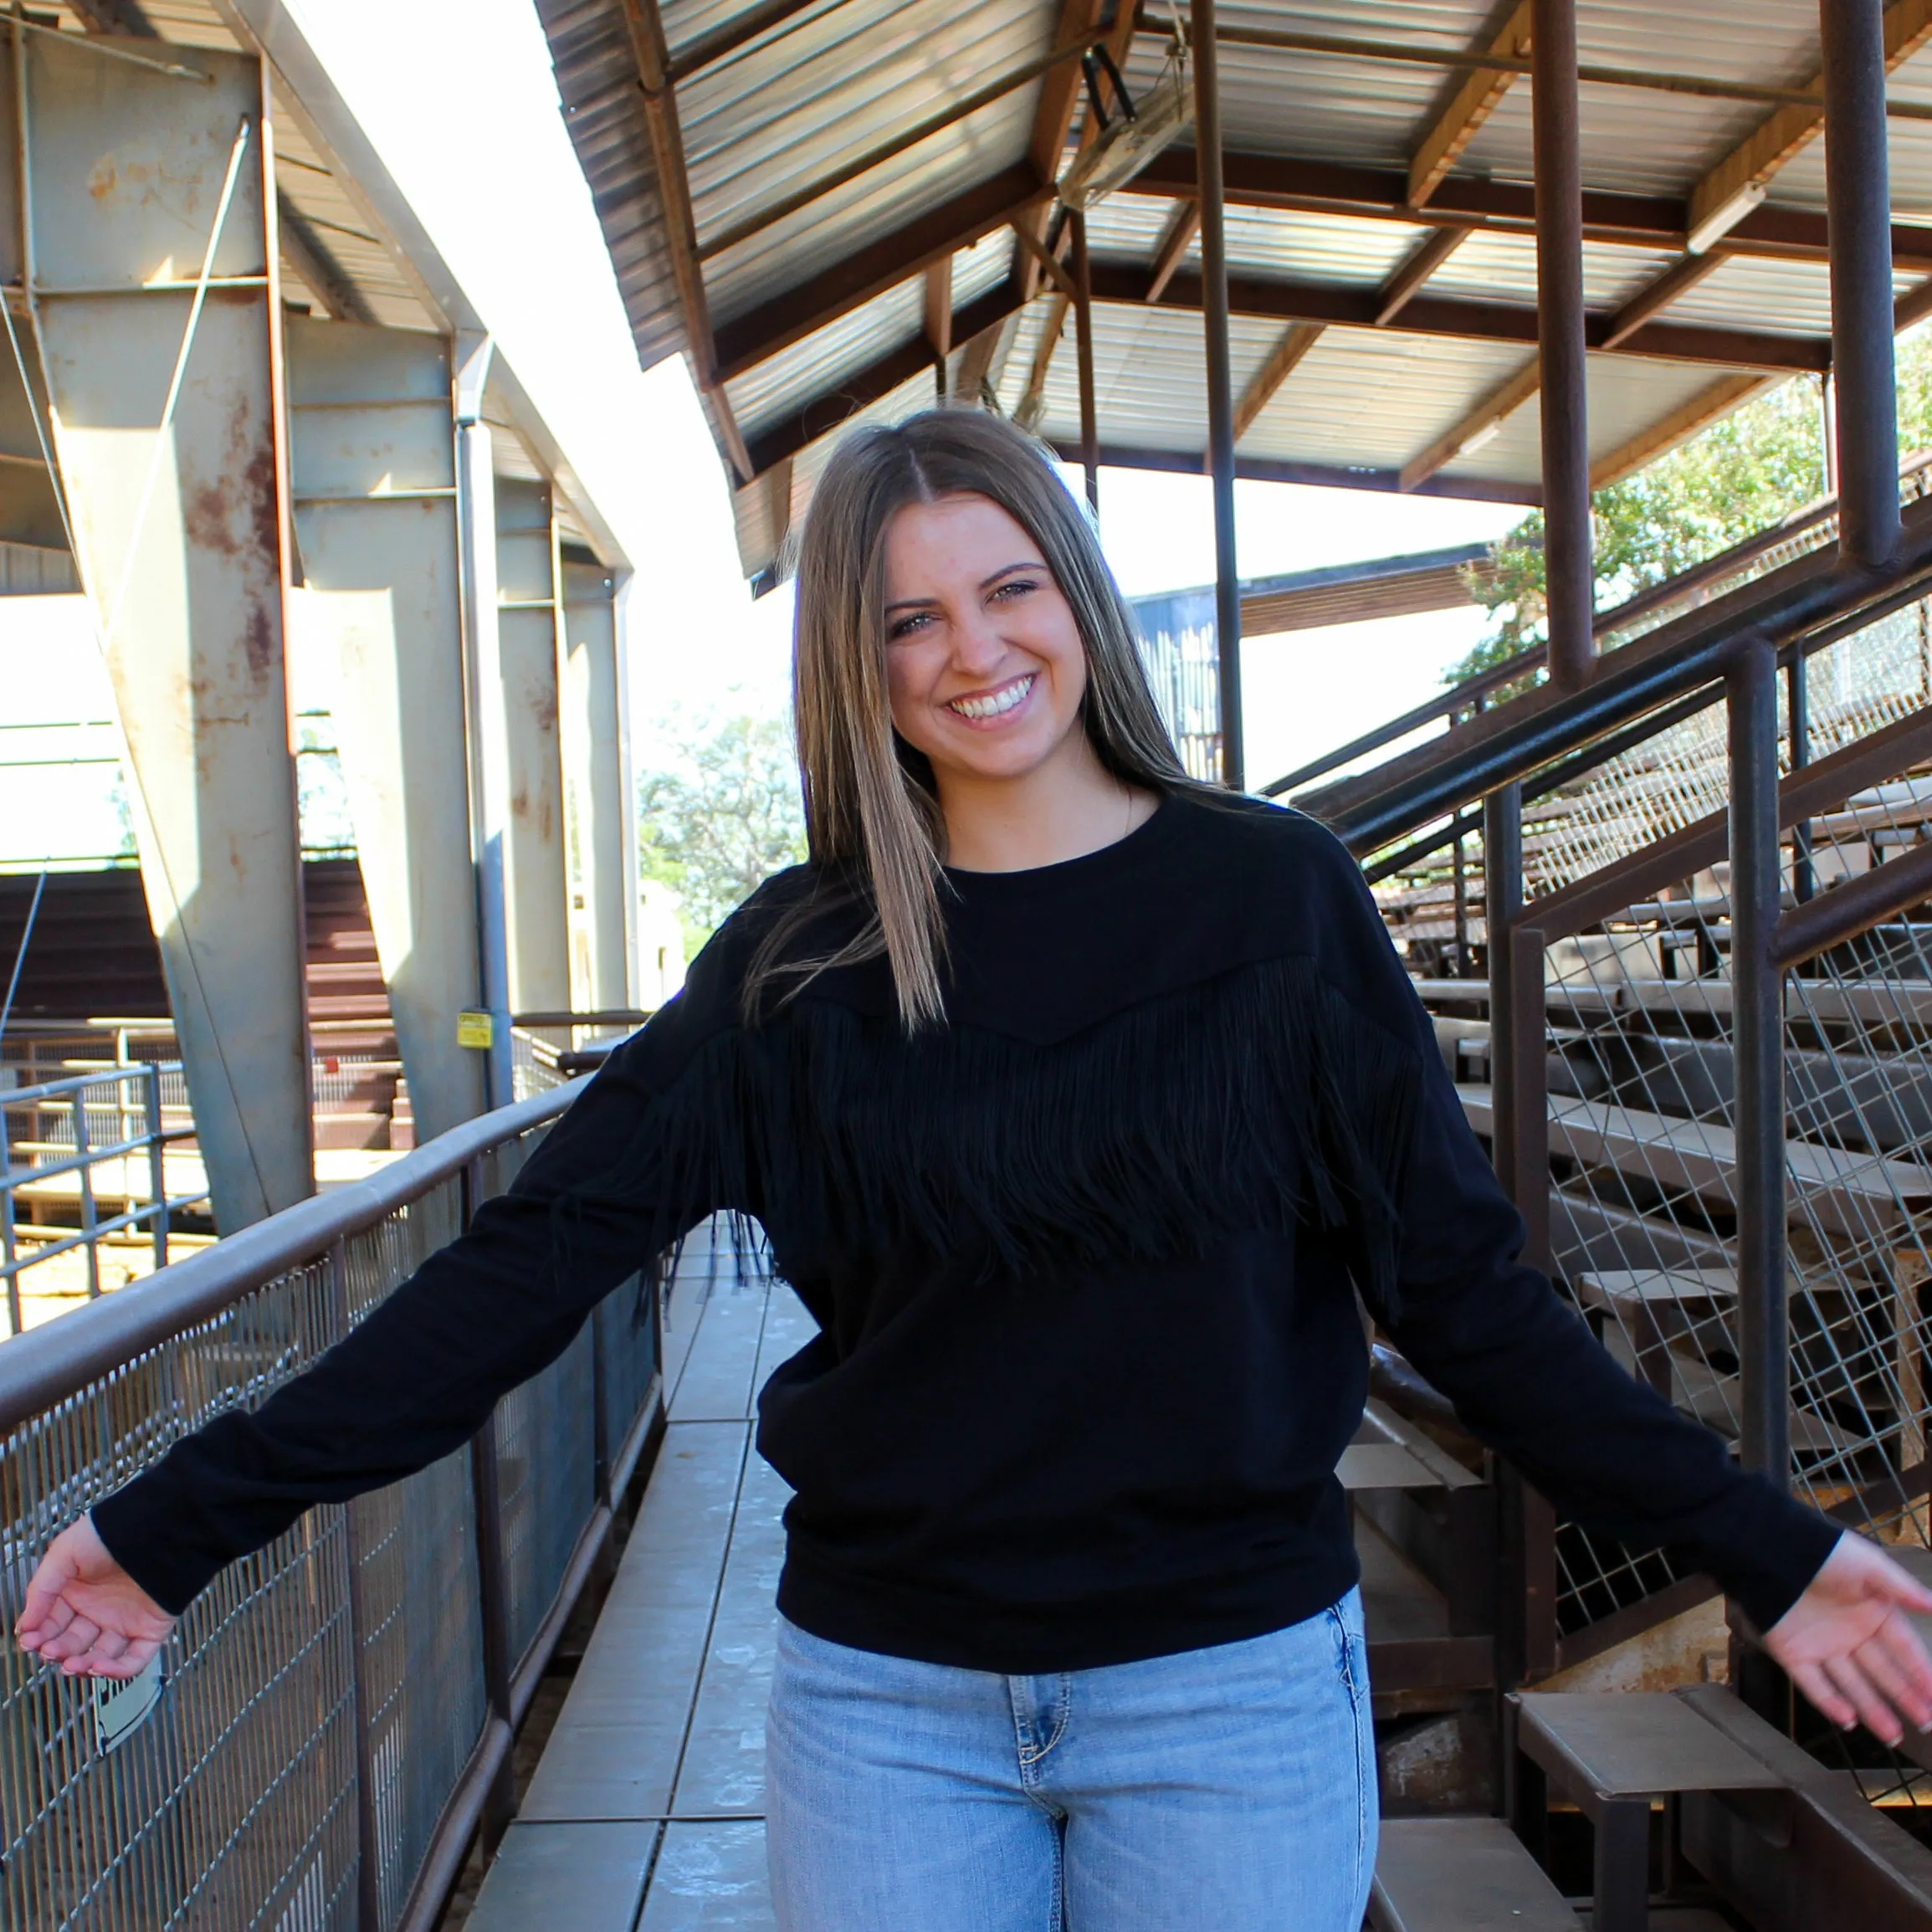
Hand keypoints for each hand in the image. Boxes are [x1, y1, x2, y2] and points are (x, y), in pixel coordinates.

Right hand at [14, 1514, 174, 1679]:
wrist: (161, 1525)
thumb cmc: (116, 1531)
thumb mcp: (65, 1553)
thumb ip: (42, 1589)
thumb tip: (25, 1625)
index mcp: (79, 1592)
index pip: (52, 1624)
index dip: (39, 1635)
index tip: (29, 1640)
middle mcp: (101, 1608)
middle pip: (72, 1644)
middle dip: (57, 1652)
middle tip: (49, 1651)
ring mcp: (126, 1620)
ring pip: (100, 1657)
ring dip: (82, 1667)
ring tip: (71, 1664)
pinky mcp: (151, 1628)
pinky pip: (135, 1660)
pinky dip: (118, 1671)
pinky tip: (98, 1666)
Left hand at [1764, 1531, 1931, 1745]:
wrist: (1768, 1549)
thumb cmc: (1822, 1552)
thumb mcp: (1869, 1565)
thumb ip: (1902, 1589)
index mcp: (1872, 1613)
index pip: (1904, 1649)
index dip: (1921, 1673)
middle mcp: (1849, 1633)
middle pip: (1882, 1672)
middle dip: (1904, 1698)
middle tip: (1925, 1723)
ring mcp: (1821, 1645)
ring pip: (1852, 1685)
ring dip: (1872, 1710)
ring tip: (1893, 1736)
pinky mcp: (1792, 1652)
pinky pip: (1813, 1684)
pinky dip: (1829, 1703)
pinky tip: (1848, 1721)